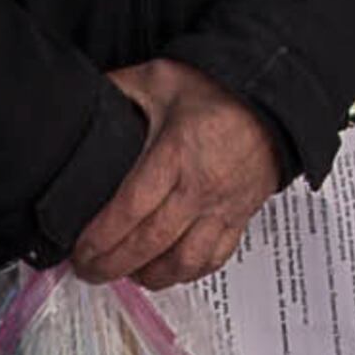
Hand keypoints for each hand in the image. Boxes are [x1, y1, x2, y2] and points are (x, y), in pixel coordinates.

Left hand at [75, 58, 282, 288]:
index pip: (130, 210)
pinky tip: (168, 270)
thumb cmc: (220, 90)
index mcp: (176, 154)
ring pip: (183, 261)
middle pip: (149, 244)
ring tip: (126, 273)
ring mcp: (223, 206)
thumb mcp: (160, 78)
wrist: (274, 97)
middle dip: (111, 265)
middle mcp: (201, 187)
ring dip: (149, 276)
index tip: (80, 251)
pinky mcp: (240, 216)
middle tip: (89, 270)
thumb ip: (119, 89)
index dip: (100, 239)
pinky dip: (188, 273)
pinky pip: (214, 259)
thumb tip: (80, 100)